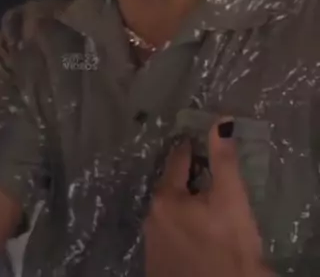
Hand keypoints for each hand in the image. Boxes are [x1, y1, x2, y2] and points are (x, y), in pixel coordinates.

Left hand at [144, 120, 269, 276]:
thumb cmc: (229, 247)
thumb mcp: (232, 200)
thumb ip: (224, 159)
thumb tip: (221, 121)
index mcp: (165, 197)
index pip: (177, 162)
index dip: (190, 150)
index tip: (195, 141)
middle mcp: (150, 217)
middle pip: (170, 188)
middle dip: (184, 179)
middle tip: (202, 174)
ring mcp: (150, 243)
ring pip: (167, 213)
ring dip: (180, 205)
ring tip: (199, 203)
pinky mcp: (155, 265)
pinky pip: (166, 235)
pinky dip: (178, 227)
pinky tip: (192, 233)